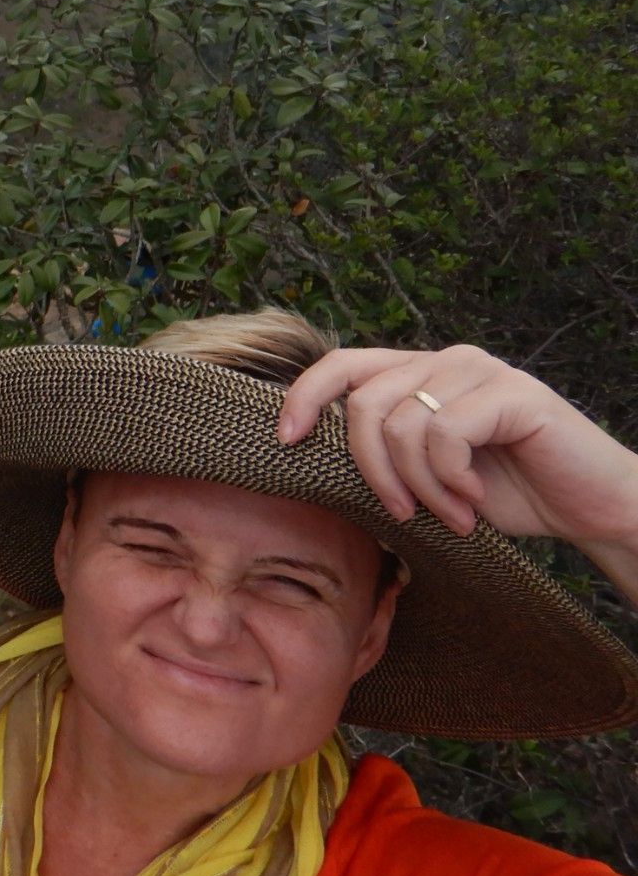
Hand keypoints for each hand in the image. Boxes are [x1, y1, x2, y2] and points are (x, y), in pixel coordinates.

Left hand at [278, 344, 637, 598]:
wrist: (591, 509)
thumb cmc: (507, 495)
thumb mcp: (426, 477)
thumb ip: (381, 457)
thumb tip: (305, 461)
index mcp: (418, 372)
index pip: (341, 364)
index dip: (304, 397)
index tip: (285, 441)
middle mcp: (445, 360)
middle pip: (364, 403)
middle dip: (371, 469)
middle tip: (403, 513)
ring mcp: (480, 370)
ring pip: (402, 424)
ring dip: (420, 485)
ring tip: (452, 515)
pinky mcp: (514, 392)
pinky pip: (446, 434)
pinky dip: (452, 479)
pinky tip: (477, 499)